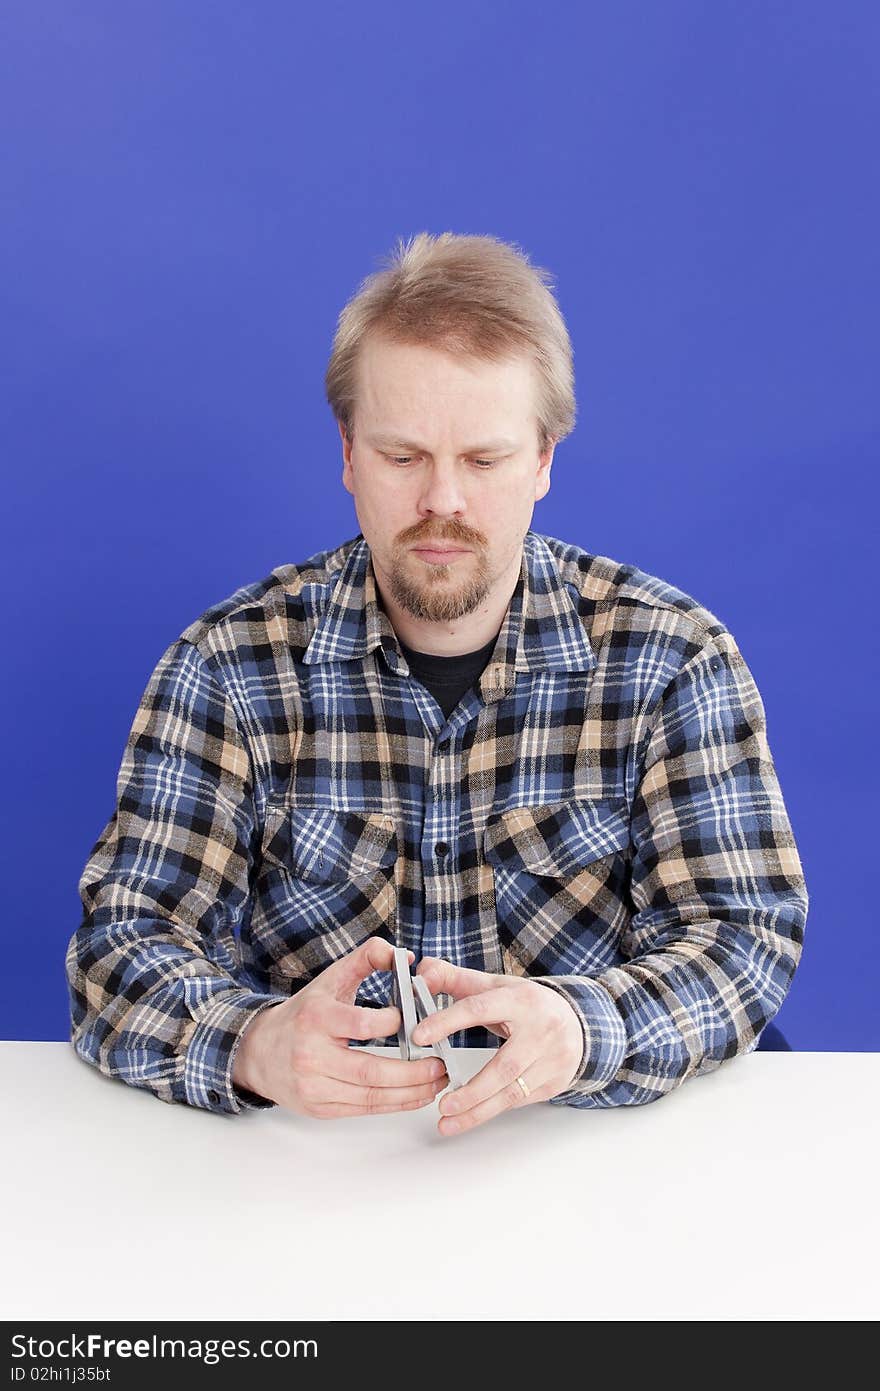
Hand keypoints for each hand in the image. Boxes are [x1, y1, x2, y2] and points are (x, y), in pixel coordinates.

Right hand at [232, 936, 447, 1116]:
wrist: (260, 1052)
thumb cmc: (304, 1014)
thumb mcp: (331, 979)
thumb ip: (367, 958)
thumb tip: (405, 956)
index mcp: (316, 1017)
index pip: (359, 1024)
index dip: (391, 1025)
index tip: (412, 1021)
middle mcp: (311, 1054)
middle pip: (370, 1070)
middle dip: (412, 1072)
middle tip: (440, 1064)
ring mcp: (314, 1086)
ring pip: (371, 1096)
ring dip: (410, 1092)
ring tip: (437, 1082)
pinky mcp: (319, 1108)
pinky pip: (363, 1109)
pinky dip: (394, 1104)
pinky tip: (416, 1095)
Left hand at [412, 958, 583, 1136]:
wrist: (577, 1022)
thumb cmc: (527, 1004)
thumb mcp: (494, 986)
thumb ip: (454, 978)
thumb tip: (424, 972)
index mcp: (521, 999)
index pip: (479, 1008)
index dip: (448, 1021)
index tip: (420, 1036)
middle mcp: (541, 1029)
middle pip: (504, 1066)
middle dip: (471, 1090)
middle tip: (442, 1104)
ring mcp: (553, 1058)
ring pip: (513, 1091)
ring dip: (479, 1110)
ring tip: (448, 1120)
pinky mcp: (555, 1081)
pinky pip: (520, 1100)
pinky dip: (494, 1108)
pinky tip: (474, 1113)